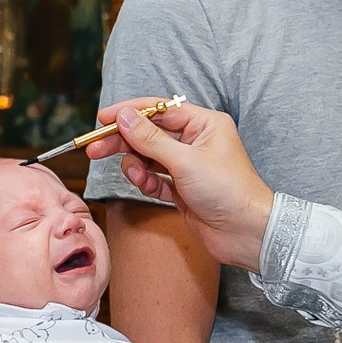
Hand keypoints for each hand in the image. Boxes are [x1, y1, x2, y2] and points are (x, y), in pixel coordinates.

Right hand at [88, 99, 276, 271]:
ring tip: (135, 176)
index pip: (159, 109)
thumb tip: (125, 117)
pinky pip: (155, 178)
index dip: (130, 113)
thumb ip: (150, 139)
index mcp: (204, 124)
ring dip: (136, 166)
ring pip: (149, 157)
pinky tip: (146, 186)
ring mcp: (189, 165)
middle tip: (95, 149)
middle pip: (149, 133)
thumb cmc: (228, 191)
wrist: (246, 233)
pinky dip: (146, 182)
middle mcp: (196, 141)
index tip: (103, 119)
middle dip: (123, 141)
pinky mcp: (183, 188)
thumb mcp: (185, 161)